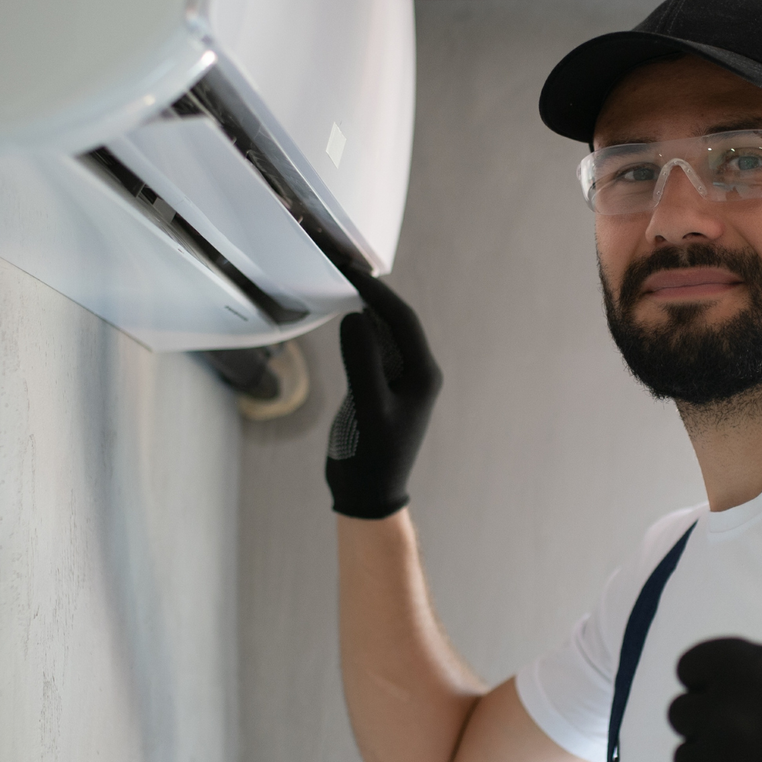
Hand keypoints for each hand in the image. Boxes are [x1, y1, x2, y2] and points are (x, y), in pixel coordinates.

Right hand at [324, 269, 442, 519]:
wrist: (367, 494)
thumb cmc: (372, 457)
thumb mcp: (368, 408)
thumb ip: (362, 361)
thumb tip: (355, 317)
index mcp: (423, 374)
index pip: (402, 319)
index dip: (377, 292)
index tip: (350, 271)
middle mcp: (416, 372)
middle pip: (395, 321)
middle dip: (371, 294)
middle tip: (341, 267)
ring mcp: (398, 380)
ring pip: (383, 333)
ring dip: (364, 309)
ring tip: (339, 282)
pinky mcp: (380, 388)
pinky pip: (372, 349)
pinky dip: (357, 331)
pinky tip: (342, 317)